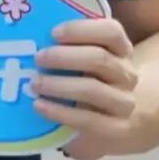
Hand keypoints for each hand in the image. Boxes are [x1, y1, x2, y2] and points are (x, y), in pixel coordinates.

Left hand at [31, 17, 138, 159]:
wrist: (114, 118)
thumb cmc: (90, 79)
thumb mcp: (87, 59)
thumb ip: (69, 47)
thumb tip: (32, 36)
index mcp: (121, 49)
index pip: (111, 32)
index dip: (81, 30)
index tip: (53, 33)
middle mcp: (127, 74)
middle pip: (100, 59)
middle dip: (64, 57)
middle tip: (38, 58)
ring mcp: (124, 102)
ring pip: (92, 89)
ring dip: (59, 85)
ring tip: (34, 83)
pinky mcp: (116, 129)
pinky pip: (88, 120)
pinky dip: (60, 112)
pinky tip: (39, 106)